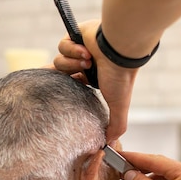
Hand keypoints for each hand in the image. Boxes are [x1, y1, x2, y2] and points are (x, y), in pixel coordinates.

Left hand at [53, 20, 138, 141]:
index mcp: (93, 79)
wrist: (119, 50)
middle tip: (76, 79)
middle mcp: (85, 65)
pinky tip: (86, 52)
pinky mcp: (74, 36)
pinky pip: (62, 46)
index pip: (72, 87)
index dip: (69, 90)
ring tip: (89, 63)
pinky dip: (73, 50)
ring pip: (59, 62)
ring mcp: (79, 49)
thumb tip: (110, 143)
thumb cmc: (120, 77)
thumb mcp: (119, 106)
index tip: (71, 92)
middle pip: (60, 75)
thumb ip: (116, 125)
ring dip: (73, 64)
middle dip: (68, 77)